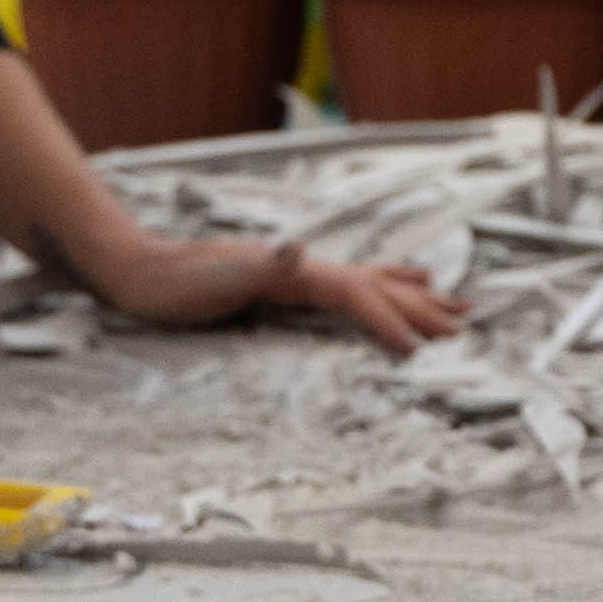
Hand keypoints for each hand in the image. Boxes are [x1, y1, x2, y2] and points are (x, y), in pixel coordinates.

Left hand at [62, 224, 467, 355]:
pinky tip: (379, 294)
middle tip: (465, 324)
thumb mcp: (210, 279)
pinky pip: (345, 292)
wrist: (136, 273)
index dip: (391, 320)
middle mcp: (303, 268)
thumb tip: (298, 250)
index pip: (358, 294)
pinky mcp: (282, 287)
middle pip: (377, 284)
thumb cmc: (170, 285)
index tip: (421, 352)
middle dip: (422, 305)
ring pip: (368, 281)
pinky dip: (375, 292)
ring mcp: (295, 275)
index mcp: (294, 272)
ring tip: (449, 297)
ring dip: (410, 292)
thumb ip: (256, 265)